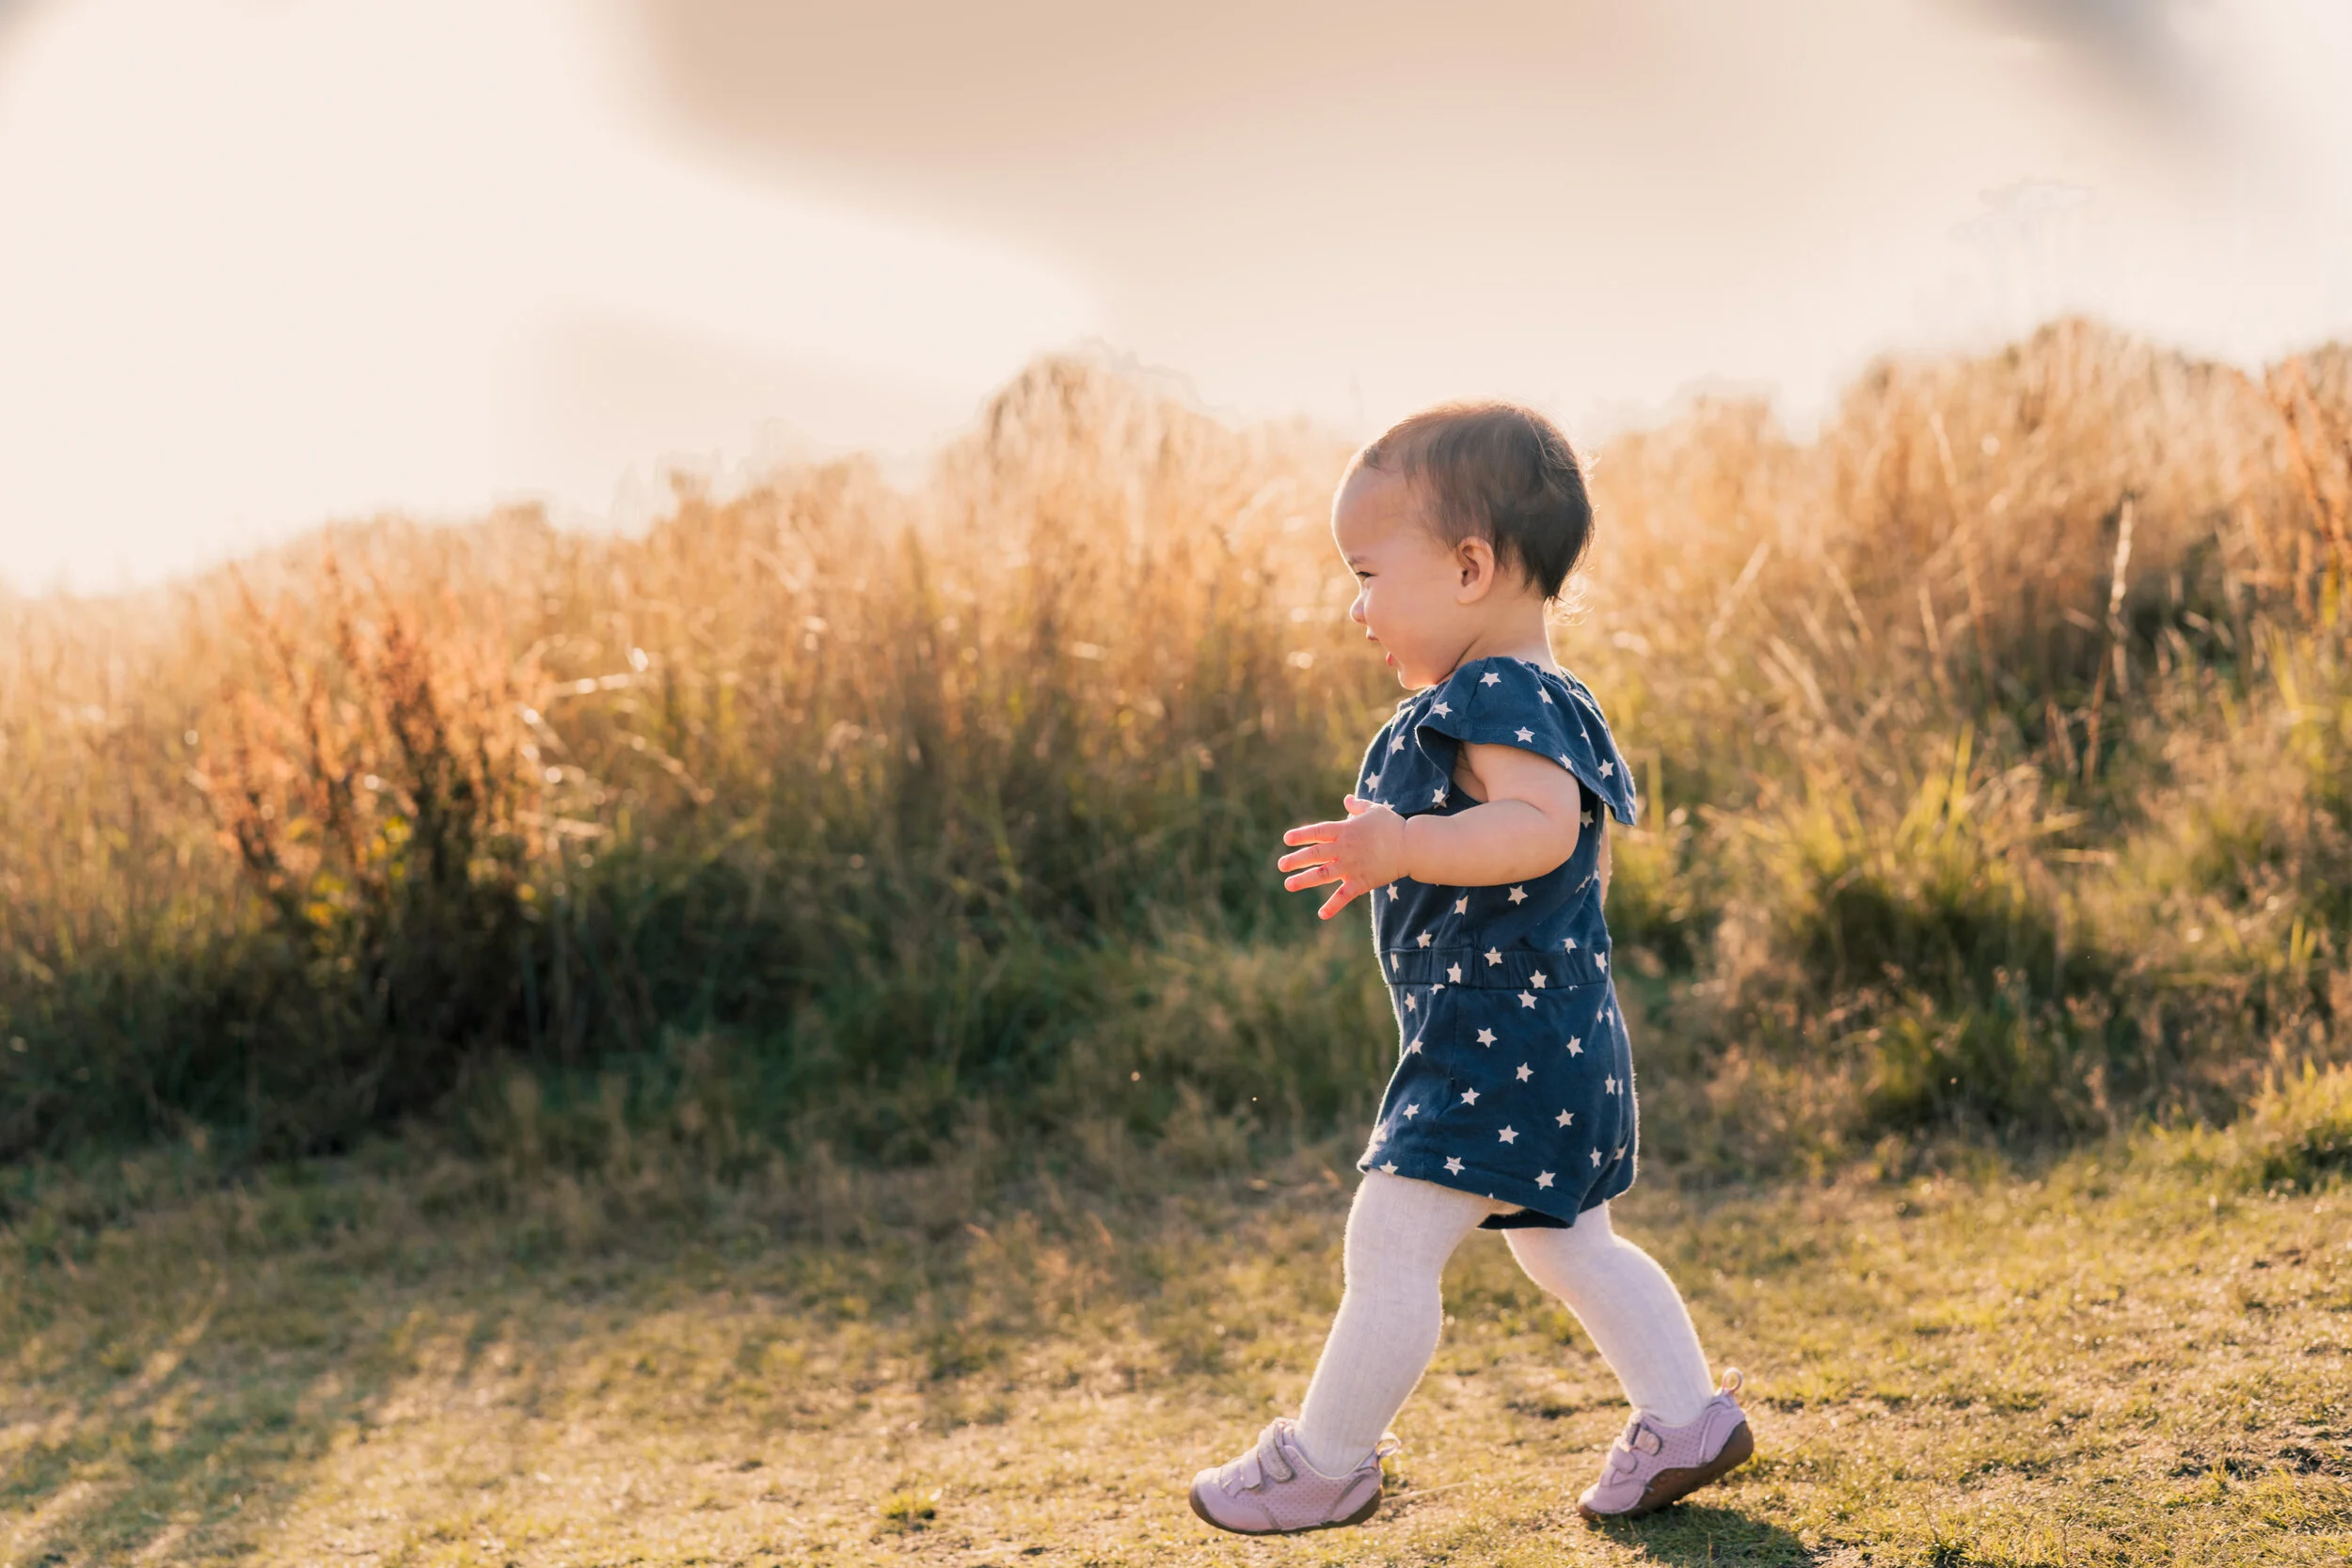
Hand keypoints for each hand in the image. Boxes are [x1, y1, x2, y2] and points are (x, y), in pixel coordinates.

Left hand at [1277, 795, 1408, 918]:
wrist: (1411, 846)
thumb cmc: (1393, 826)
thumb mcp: (1374, 810)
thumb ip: (1357, 806)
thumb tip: (1346, 799)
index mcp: (1345, 830)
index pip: (1318, 832)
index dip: (1302, 835)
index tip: (1287, 839)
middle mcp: (1344, 849)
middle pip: (1315, 854)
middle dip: (1296, 859)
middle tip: (1281, 865)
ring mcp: (1351, 867)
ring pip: (1323, 874)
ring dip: (1304, 880)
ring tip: (1289, 884)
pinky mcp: (1361, 882)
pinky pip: (1344, 896)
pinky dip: (1333, 906)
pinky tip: (1321, 914)